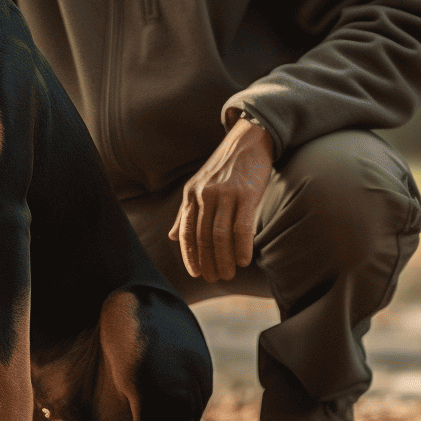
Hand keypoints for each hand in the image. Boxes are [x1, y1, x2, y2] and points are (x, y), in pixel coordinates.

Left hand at [168, 115, 273, 281]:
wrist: (248, 142)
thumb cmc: (225, 169)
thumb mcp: (199, 187)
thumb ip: (186, 213)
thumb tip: (173, 237)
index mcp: (191, 194)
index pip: (186, 232)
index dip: (190, 256)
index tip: (197, 274)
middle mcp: (204, 195)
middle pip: (202, 237)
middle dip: (208, 262)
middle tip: (215, 278)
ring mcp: (225, 194)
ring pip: (219, 235)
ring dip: (224, 259)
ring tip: (229, 274)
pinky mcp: (246, 194)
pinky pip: (241, 227)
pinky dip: (242, 247)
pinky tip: (245, 261)